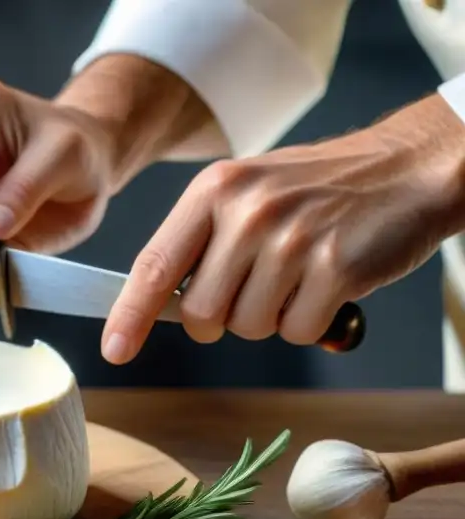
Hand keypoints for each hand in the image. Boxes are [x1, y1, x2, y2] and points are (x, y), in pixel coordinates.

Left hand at [102, 94, 464, 363]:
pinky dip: (310, 323)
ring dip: (271, 317)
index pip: (156, 264)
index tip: (115, 348)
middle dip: (224, 318)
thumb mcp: (246, 192)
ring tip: (299, 274)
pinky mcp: (335, 267)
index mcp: (215, 189)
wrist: (406, 166)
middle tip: (258, 286)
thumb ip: (202, 241)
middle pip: (203, 313)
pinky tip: (326, 283)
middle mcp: (248, 211)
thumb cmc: (318, 189)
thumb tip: (160, 306)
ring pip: (249, 327)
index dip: (131, 313)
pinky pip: (297, 332)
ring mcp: (293, 239)